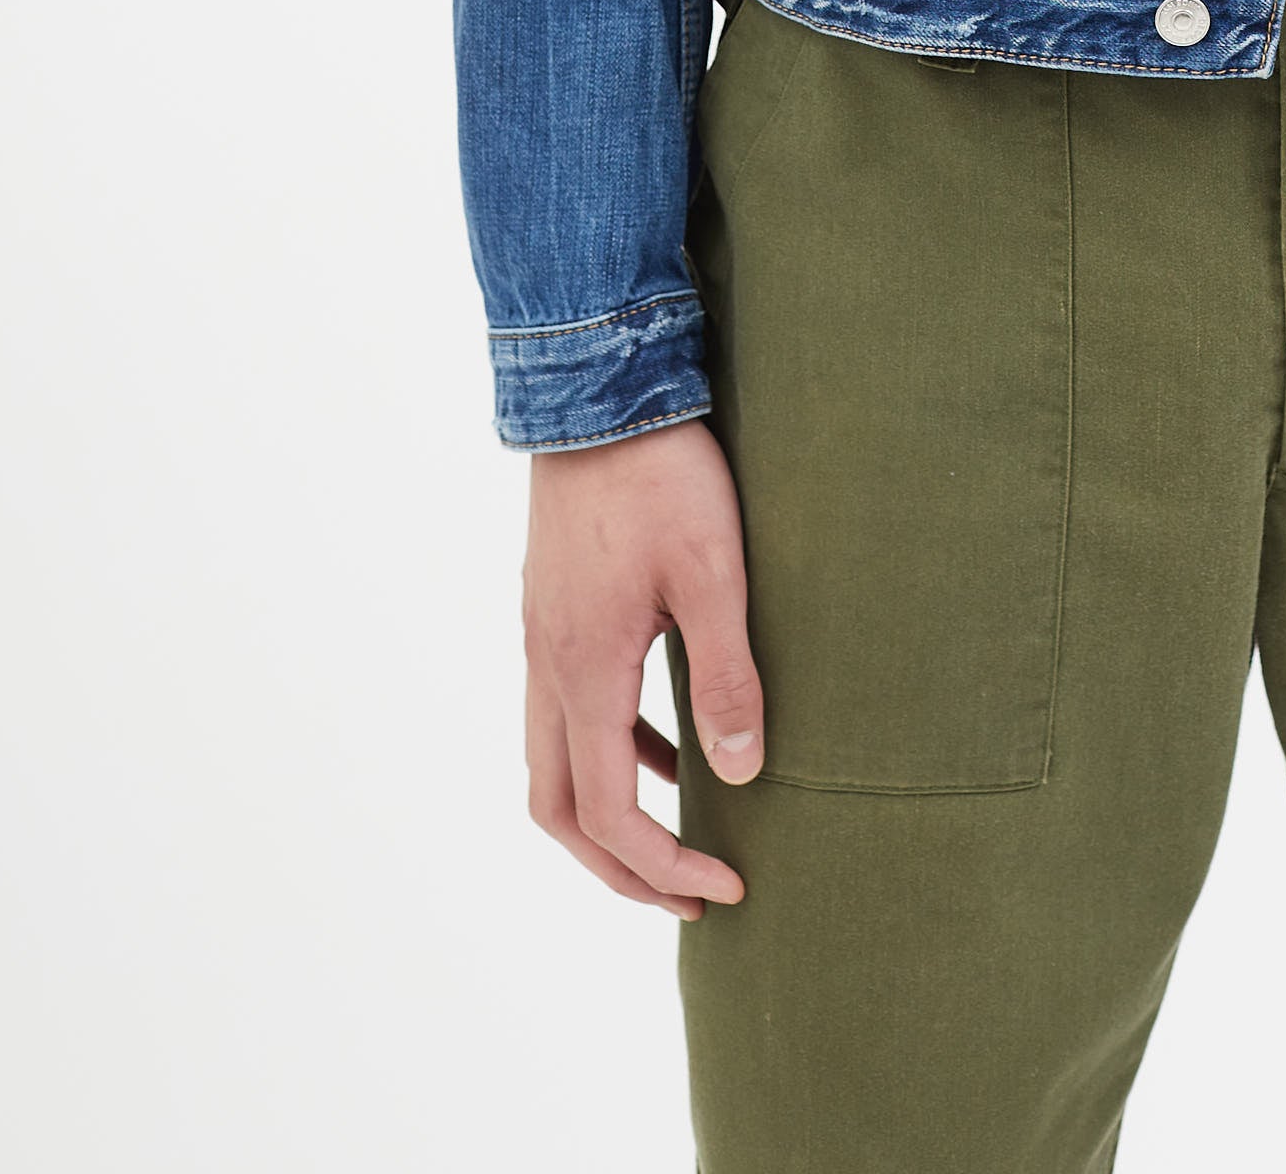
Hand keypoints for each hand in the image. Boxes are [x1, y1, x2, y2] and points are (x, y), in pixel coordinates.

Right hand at [524, 416, 764, 914]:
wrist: (599, 390)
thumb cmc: (662, 474)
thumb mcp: (714, 573)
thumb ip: (727, 676)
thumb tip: (741, 775)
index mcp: (583, 670)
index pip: (608, 813)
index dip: (662, 866)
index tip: (724, 885)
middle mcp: (547, 665)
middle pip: (560, 810)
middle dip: (621, 868)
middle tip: (691, 894)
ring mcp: (544, 638)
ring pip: (555, 763)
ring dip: (611, 812)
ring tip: (686, 831)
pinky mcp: (555, 610)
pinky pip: (570, 711)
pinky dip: (613, 750)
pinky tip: (670, 739)